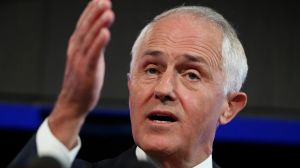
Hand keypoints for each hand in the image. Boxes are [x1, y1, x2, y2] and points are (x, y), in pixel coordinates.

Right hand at [48, 0, 114, 148]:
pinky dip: (98, 43)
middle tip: (104, 1)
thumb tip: (101, 32)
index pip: (84, 25)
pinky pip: (93, 55)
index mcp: (77, 47)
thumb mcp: (87, 59)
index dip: (91, 12)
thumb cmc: (82, 82)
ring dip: (98, 24)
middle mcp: (76, 51)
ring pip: (89, 39)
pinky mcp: (86, 71)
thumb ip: (93, 45)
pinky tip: (105, 32)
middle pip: (86, 28)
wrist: (73, 103)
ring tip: (107, 12)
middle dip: (95, 13)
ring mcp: (80, 61)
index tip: (100, 0)